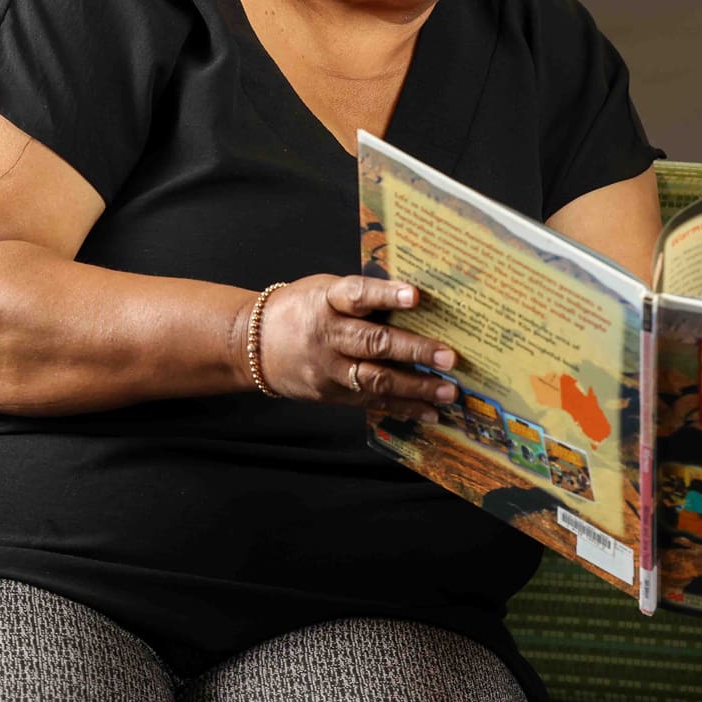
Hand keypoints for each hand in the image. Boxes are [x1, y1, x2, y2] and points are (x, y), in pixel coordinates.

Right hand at [254, 275, 457, 419]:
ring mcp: (328, 370)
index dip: (385, 296)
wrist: (253, 345)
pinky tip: (430, 411)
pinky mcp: (331, 394)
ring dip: (416, 387)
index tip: (415, 296)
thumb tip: (416, 299)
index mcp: (326, 300)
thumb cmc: (299, 308)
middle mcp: (327, 336)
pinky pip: (371, 401)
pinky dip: (403, 408)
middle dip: (414, 350)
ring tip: (448, 390)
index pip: (357, 295)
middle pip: (372, 343)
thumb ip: (362, 296)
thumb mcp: (324, 289)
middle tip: (448, 356)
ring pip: (375, 379)